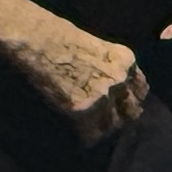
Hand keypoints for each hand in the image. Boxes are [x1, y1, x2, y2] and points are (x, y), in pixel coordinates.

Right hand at [0, 0, 146, 141]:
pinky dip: (83, 138)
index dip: (128, 100)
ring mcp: (102, 96)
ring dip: (100, 129)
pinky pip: (90, 137)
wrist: (31, 36)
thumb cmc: (53, 34)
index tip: (118, 106)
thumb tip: (110, 85)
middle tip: (102, 122)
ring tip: (85, 129)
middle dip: (118, 117)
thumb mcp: (92, 44)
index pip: (141, 90)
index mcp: (124, 60)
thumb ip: (107, 64)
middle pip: (131, 112)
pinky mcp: (82, 111)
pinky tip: (73, 134)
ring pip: (112, 127)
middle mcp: (119, 80)